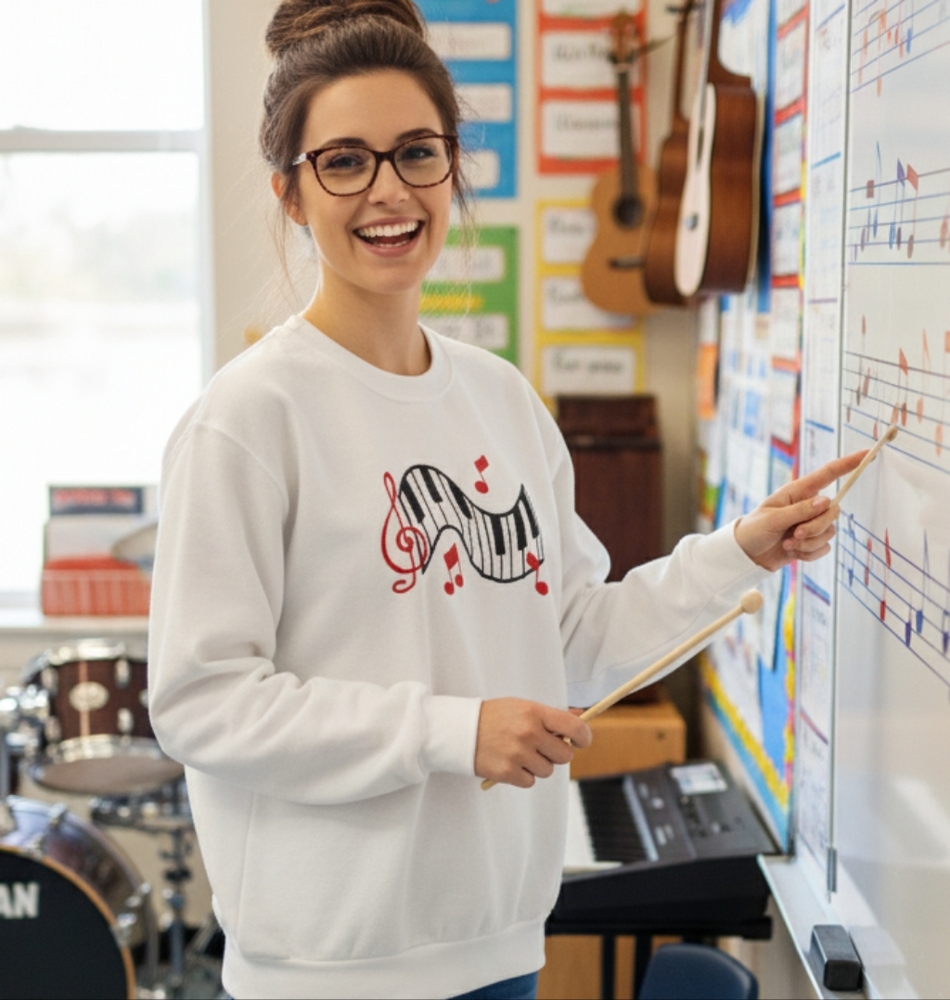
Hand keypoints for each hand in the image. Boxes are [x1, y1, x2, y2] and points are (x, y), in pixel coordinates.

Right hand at [474, 698, 592, 787]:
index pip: (574, 727)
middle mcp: (528, 733)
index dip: (583, 737)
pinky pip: (530, 781)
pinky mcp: (507, 773)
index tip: (580, 741)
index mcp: (534, 713)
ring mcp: (518, 754)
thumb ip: (552, 714)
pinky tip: (511, 762)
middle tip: (543, 747)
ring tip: (521, 753)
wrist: (461, 730)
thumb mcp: (523, 707)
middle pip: (564, 755)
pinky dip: (523, 775)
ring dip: (539, 765)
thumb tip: (580, 715)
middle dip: (557, 753)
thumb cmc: (495, 716)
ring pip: (548, 770)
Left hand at [734, 450, 867, 570]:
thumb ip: (799, 510)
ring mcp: (811, 524)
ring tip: (788, 543)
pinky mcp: (812, 541)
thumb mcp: (773, 518)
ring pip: (829, 532)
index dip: (848, 464)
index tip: (867, 454)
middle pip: (832, 511)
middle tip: (794, 534)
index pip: (828, 474)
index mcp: (797, 492)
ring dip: (809, 542)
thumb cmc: (754, 530)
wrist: (746, 554)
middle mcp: (808, 505)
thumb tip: (826, 502)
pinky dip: (808, 553)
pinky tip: (792, 552)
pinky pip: (824, 548)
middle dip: (815, 527)